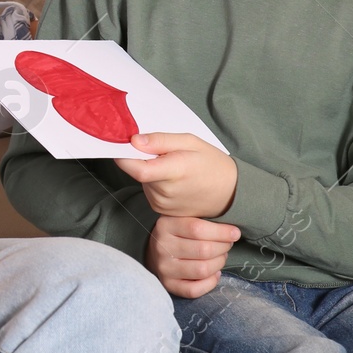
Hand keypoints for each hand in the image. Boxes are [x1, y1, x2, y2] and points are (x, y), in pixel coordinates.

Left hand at [115, 132, 236, 218]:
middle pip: (137, 171)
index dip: (124, 156)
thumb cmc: (211, 163)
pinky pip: (149, 191)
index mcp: (174, 172)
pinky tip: (173, 180)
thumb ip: (160, 141)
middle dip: (141, 159)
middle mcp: (165, 192)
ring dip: (149, 171)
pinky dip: (155, 183)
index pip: (137, 169)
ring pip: (142, 181)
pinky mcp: (162, 211)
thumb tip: (134, 141)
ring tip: (173, 168)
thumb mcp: (190, 142)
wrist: (230, 193)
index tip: (122, 144)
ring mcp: (163, 205)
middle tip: (162, 153)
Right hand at [145, 216, 239, 298]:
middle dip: (223, 248)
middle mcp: (162, 247)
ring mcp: (164, 268)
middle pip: (203, 250)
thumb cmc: (178, 231)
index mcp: (165, 225)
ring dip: (219, 263)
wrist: (155, 250)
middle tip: (227, 244)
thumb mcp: (183, 217)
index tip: (235, 233)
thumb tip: (232, 230)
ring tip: (221, 256)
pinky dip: (211, 282)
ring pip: (202, 270)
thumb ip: (202, 219)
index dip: (221, 232)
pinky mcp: (168, 284)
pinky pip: (194, 290)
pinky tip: (215, 273)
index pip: (197, 229)